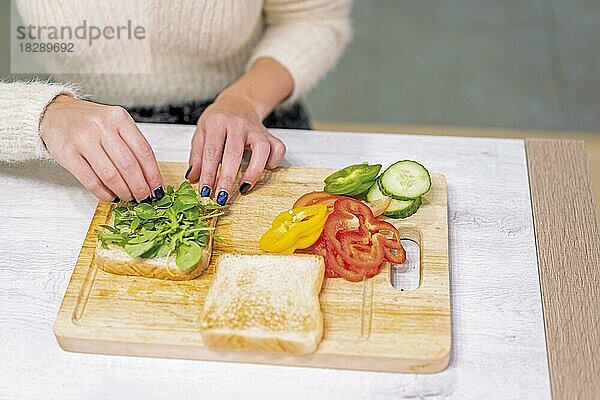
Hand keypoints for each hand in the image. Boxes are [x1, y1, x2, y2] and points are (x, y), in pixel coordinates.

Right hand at [40, 95, 163, 201]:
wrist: (55, 113)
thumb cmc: (90, 123)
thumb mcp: (115, 125)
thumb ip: (131, 146)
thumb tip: (149, 178)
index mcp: (119, 118)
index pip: (143, 151)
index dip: (153, 174)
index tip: (158, 189)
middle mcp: (102, 127)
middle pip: (128, 165)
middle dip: (140, 186)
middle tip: (144, 197)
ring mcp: (83, 140)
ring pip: (110, 175)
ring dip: (123, 191)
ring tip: (129, 198)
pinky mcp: (67, 154)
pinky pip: (90, 180)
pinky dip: (103, 193)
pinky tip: (110, 196)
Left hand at [186, 94, 285, 204]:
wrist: (238, 103)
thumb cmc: (218, 120)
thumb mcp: (201, 132)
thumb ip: (196, 155)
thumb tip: (192, 177)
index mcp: (217, 122)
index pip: (212, 151)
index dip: (209, 174)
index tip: (205, 192)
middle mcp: (238, 124)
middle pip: (234, 153)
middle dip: (228, 179)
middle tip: (222, 198)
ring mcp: (256, 129)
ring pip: (261, 150)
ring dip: (253, 172)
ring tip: (244, 189)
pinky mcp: (270, 134)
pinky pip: (278, 148)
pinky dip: (274, 161)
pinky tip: (265, 170)